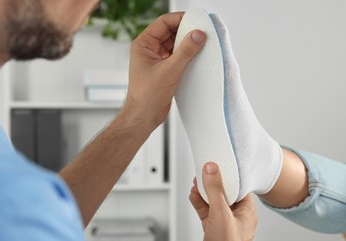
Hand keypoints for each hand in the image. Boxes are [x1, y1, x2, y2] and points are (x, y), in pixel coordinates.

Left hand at [125, 12, 205, 129]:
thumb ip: (185, 51)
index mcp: (143, 44)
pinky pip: (178, 57)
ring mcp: (157, 60)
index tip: (196, 19)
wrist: (144, 116)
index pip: (163, 23)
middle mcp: (149, 50)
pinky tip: (197, 57)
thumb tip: (198, 35)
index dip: (179, 19)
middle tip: (202, 32)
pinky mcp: (164, 70)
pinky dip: (187, 56)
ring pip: (175, 45)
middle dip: (186, 31)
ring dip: (188, 44)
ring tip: (202, 44)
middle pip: (170, 32)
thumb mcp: (169, 70)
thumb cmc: (147, 95)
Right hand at [189, 162, 257, 240]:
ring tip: (196, 183)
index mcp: (247, 212)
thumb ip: (215, 190)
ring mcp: (225, 224)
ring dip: (204, 193)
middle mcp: (237, 217)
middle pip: (225, 194)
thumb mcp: (221, 214)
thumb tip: (212, 170)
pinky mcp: (213, 230)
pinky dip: (199, 203)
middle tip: (204, 173)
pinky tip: (194, 196)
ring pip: (214, 202)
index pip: (239, 188)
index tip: (218, 166)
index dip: (228, 176)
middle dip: (213, 183)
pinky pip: (206, 212)